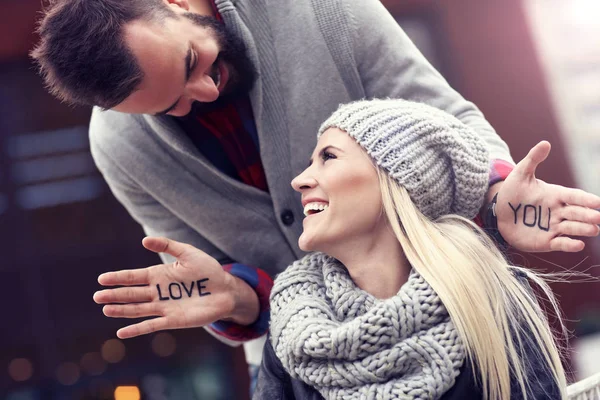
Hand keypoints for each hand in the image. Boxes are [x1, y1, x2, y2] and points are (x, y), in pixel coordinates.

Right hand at [93, 237, 258, 338]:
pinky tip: (122, 332)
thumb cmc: (208, 270)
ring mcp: (164, 307)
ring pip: (138, 309)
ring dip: (122, 310)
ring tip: (106, 309)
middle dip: (115, 295)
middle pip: (132, 293)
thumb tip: (144, 240)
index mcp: (159, 274)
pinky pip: (151, 325)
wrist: (226, 290)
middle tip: (97, 296)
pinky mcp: (173, 320)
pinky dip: (137, 329)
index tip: (102, 278)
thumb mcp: (189, 253)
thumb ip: (168, 246)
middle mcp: (158, 292)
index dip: (118, 278)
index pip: (134, 276)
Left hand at [495, 141, 599, 251]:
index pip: (574, 196)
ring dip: (583, 229)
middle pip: (577, 213)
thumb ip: (533, 160)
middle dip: (588, 215)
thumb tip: (545, 143)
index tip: (598, 202)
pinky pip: (561, 243)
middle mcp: (558, 211)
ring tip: (594, 229)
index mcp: (555, 194)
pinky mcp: (546, 241)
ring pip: (572, 228)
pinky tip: (578, 244)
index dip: (585, 199)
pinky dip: (569, 245)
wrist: (499, 213)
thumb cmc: (512, 192)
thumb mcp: (520, 174)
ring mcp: (553, 226)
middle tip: (598, 217)